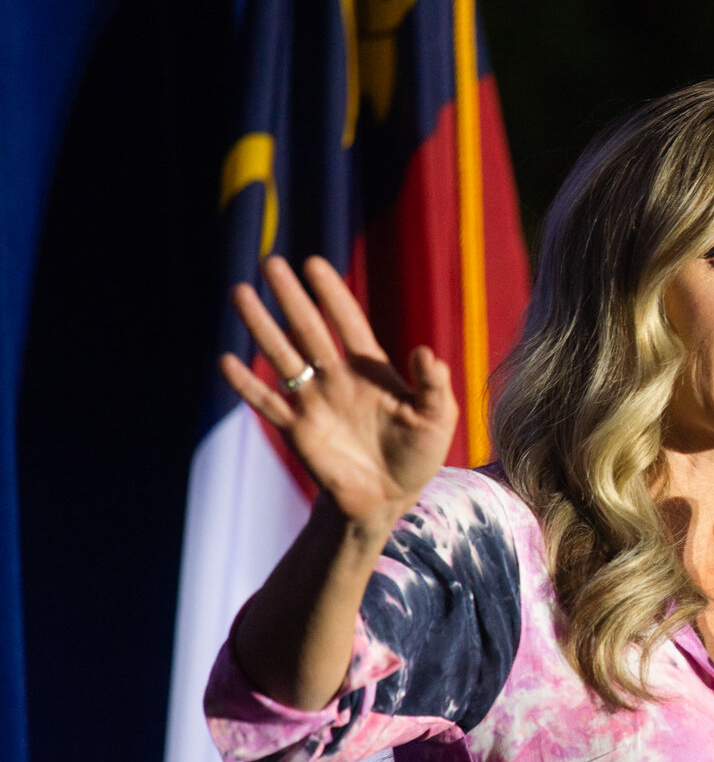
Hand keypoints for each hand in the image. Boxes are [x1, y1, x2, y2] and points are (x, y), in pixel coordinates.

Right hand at [220, 255, 457, 529]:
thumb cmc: (418, 455)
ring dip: (261, 326)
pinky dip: (247, 385)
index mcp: (371, 369)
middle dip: (290, 297)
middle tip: (270, 262)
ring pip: (282, 356)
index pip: (348, 322)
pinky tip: (227, 361)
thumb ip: (434, 385)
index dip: (332, 294)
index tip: (313, 264)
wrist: (390, 499)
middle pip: (308, 329)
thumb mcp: (438, 418)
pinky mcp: (298, 431)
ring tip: (240, 293)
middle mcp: (337, 378)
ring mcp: (314, 402)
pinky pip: (268, 403)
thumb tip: (426, 352)